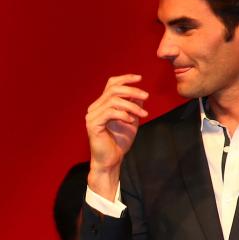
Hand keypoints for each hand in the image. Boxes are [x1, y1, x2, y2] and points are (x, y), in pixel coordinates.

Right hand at [85, 75, 148, 198]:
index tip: (140, 78)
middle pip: (113, 90)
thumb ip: (133, 107)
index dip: (125, 79)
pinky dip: (124, 114)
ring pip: (113, 101)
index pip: (111, 85)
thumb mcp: (131, 120)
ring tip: (143, 113)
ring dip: (132, 105)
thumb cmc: (119, 143)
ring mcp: (92, 116)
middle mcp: (94, 108)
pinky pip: (110, 112)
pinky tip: (132, 120)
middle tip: (146, 96)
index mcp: (101, 105)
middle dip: (132, 91)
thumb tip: (138, 94)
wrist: (111, 161)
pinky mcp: (93, 125)